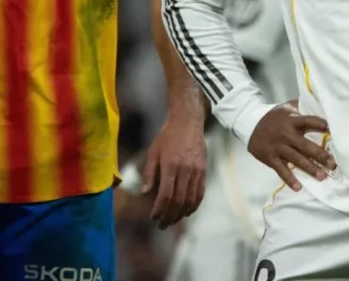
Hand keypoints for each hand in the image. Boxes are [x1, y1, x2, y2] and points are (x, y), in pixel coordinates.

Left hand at [141, 110, 206, 228]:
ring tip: (173, 221)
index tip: (153, 217)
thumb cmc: (167, 136)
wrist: (188, 122)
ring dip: (181, 214)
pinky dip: (194, 205)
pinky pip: (200, 192)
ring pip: (190, 199)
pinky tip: (186, 212)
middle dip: (169, 216)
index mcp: (170, 165)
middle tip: (161, 225)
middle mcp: (185, 170)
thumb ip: (149, 173)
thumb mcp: (153, 152)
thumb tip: (145, 193)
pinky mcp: (203, 170)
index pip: (166, 195)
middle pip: (178, 200)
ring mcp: (196, 171)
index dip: (160, 209)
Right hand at [248, 102, 335, 191]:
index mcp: (292, 120)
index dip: (321, 125)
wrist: (250, 124)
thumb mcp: (287, 107)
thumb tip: (319, 104)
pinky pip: (281, 170)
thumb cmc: (274, 116)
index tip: (333, 130)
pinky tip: (298, 187)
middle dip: (320, 155)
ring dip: (310, 169)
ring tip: (322, 176)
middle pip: (306, 146)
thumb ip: (301, 107)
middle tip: (333, 164)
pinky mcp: (271, 158)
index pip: (309, 121)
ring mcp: (279, 147)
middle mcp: (286, 134)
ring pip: (296, 160)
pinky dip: (289, 179)